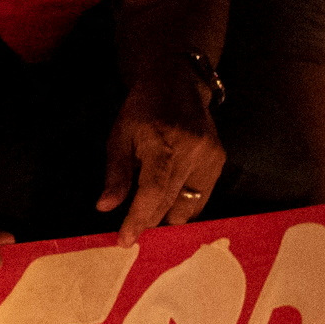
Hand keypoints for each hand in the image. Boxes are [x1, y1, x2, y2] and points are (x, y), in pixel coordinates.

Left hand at [98, 67, 225, 237]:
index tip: (125, 240)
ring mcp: (210, 156)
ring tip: (149, 219)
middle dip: (149, 222)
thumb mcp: (120, 136)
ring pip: (189, 204)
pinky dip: (183, 205)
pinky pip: (201, 196)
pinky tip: (168, 207)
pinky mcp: (219, 160)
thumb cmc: (142, 110)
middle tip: (131, 235)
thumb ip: (116, 174)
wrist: (177, 82)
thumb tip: (105, 207)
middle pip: (170, 202)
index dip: (138, 219)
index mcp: (163, 144)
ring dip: (167, 217)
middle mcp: (192, 152)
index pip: (153, 191)